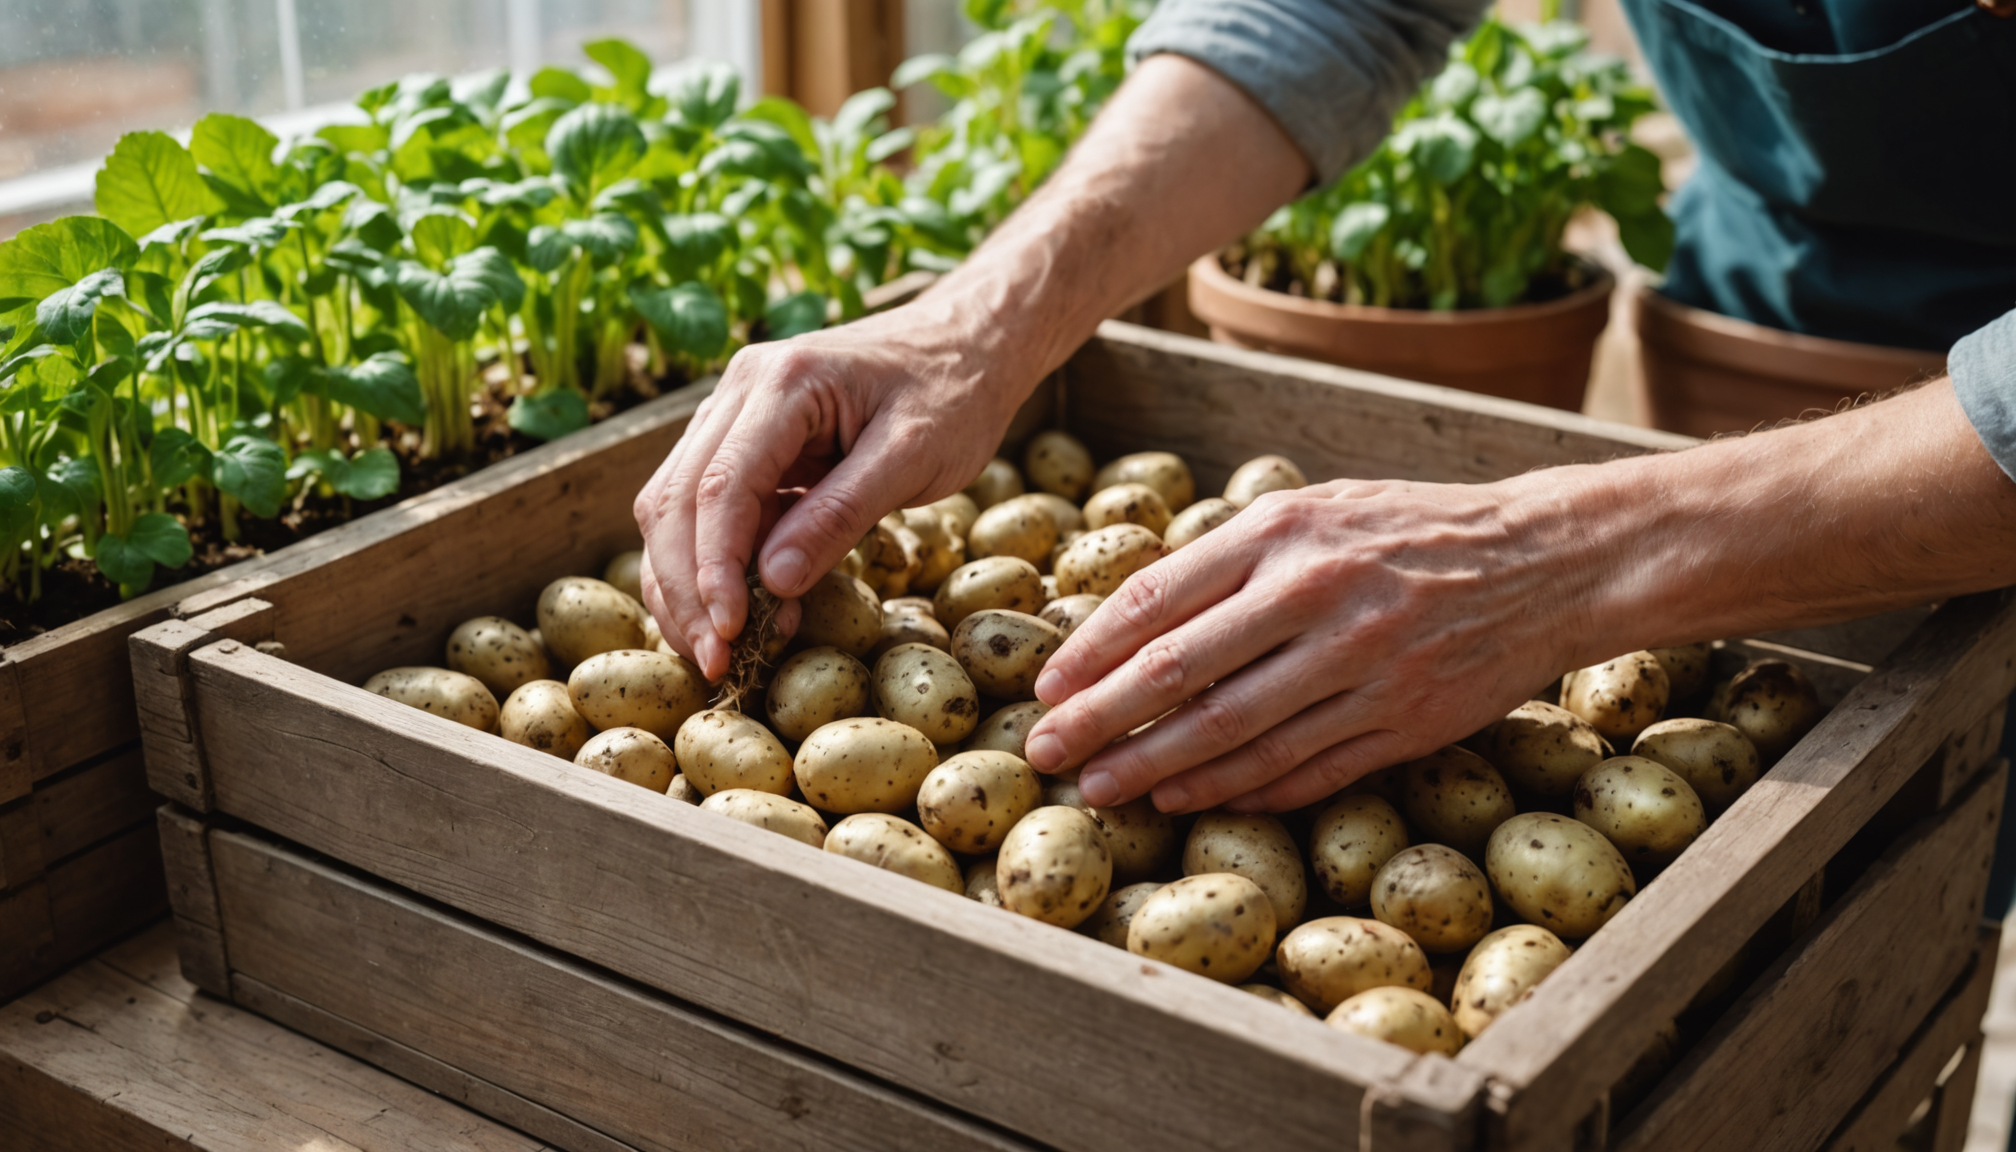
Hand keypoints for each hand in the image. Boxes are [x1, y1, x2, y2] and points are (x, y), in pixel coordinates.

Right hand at [634, 302, 1025, 679]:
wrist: (967, 343)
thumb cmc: (954, 393)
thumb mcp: (914, 457)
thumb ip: (842, 514)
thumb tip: (772, 582)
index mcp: (782, 382)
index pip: (721, 487)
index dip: (715, 568)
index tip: (731, 631)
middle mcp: (740, 390)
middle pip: (677, 500)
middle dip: (687, 589)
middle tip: (718, 661)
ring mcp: (735, 414)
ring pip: (676, 507)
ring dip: (688, 583)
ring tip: (722, 649)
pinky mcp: (745, 442)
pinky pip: (708, 510)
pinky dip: (715, 564)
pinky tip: (746, 612)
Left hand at [1022, 478, 1590, 812]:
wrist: (1546, 561)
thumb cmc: (1411, 530)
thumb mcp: (1318, 509)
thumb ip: (1232, 555)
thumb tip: (1130, 614)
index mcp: (1286, 532)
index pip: (1158, 599)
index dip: (1091, 652)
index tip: (1047, 688)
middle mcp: (1319, 596)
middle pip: (1180, 674)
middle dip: (1101, 721)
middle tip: (1048, 753)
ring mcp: (1364, 666)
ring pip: (1236, 733)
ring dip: (1158, 769)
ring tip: (1106, 790)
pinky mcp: (1404, 721)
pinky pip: (1303, 768)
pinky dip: (1239, 790)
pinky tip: (1190, 800)